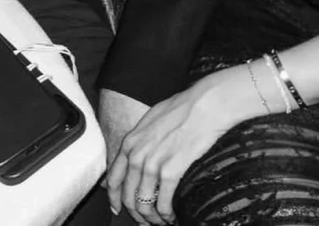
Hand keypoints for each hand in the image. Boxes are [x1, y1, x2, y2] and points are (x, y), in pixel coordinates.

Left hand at [106, 66, 254, 224]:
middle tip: (146, 220)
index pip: (113, 178)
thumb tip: (139, 153)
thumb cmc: (183, 108)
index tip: (118, 208)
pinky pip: (163, 202)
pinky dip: (167, 214)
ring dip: (152, 218)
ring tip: (162, 221)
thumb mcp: (152, 120)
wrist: (204, 105)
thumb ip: (141, 139)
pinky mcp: (170, 171)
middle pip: (128, 196)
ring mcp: (153, 164)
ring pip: (143, 203)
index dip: (114, 198)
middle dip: (137, 213)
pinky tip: (172, 216)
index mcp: (131, 141)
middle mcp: (137, 154)